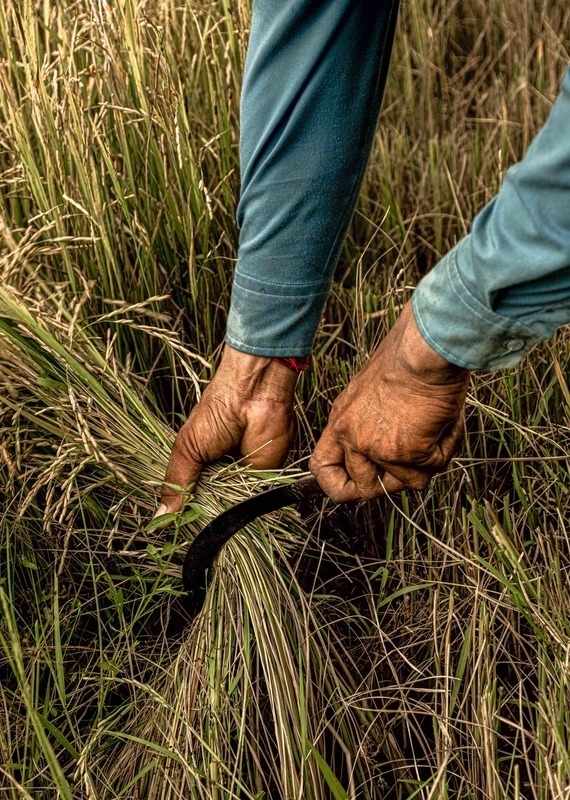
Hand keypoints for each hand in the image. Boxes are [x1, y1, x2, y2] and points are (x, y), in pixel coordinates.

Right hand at [157, 344, 297, 514]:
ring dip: (222, 512)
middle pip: (209, 508)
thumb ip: (177, 483)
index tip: (174, 527)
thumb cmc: (217, 412)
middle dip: (202, 515)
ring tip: (213, 511)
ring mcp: (242, 479)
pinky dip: (244, 507)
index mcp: (199, 466)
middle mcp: (220, 475)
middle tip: (193, 523)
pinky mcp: (264, 481)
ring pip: (230, 510)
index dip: (183, 512)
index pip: (189, 499)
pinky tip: (235, 507)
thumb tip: (162, 514)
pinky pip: (253, 503)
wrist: (253, 398)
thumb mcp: (188, 448)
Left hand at [309, 301, 469, 501]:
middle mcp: (352, 437)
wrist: (424, 348)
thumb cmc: (407, 358)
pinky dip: (445, 446)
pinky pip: (433, 467)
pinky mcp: (407, 453)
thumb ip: (370, 424)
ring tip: (434, 424)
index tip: (359, 484)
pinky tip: (445, 420)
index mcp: (342, 420)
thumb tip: (388, 457)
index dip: (341, 485)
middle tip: (416, 458)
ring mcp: (377, 448)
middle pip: (365, 488)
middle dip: (395, 481)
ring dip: (428, 459)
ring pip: (407, 481)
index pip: (322, 468)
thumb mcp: (371, 392)